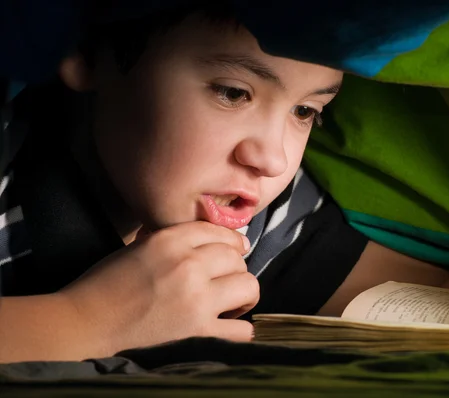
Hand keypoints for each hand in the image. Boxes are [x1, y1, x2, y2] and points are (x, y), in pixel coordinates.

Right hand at [60, 221, 258, 354]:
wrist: (83, 327)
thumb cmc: (105, 287)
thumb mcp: (137, 248)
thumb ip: (172, 240)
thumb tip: (206, 237)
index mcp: (169, 241)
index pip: (219, 231)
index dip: (230, 242)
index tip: (234, 251)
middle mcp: (187, 265)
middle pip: (237, 258)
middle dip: (233, 268)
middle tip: (223, 280)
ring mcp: (197, 301)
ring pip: (249, 287)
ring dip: (242, 295)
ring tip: (230, 303)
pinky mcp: (199, 334)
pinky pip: (242, 329)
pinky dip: (237, 329)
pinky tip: (224, 327)